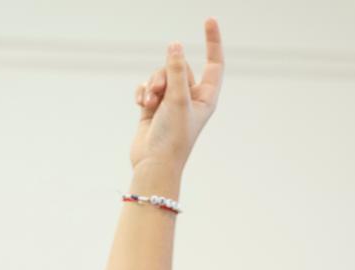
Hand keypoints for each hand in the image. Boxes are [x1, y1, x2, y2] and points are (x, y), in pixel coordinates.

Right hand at [129, 18, 223, 174]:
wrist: (153, 164)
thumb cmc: (172, 137)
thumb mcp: (177, 99)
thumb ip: (175, 70)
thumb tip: (175, 44)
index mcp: (206, 97)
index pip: (214, 63)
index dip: (212, 42)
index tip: (208, 20)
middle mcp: (189, 98)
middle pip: (178, 67)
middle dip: (165, 74)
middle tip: (159, 92)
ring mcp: (170, 103)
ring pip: (160, 76)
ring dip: (152, 85)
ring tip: (149, 102)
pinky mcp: (152, 109)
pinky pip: (147, 88)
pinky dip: (142, 93)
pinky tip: (140, 104)